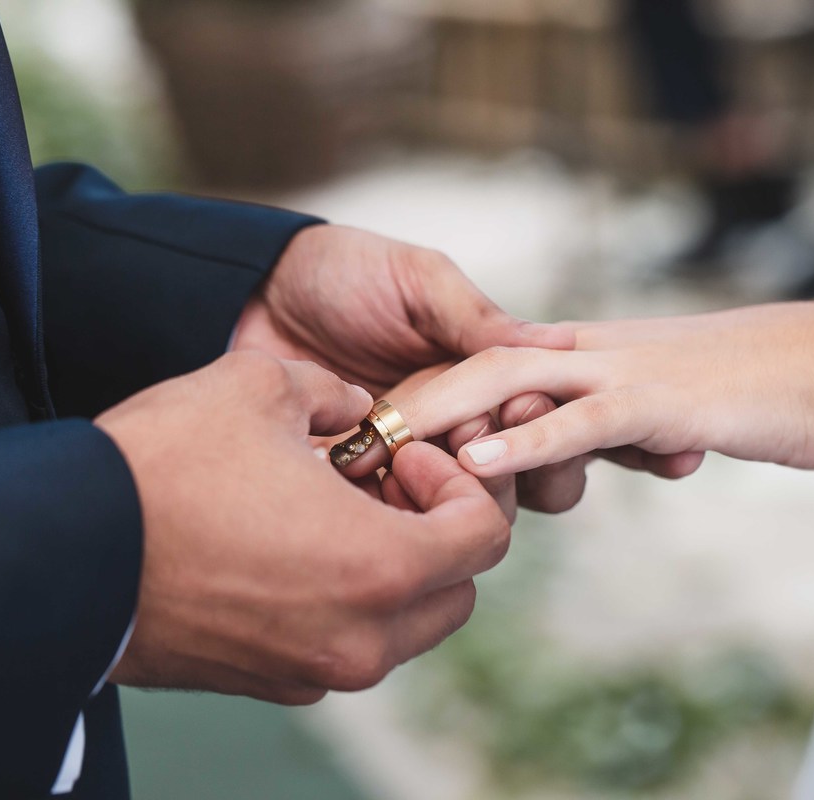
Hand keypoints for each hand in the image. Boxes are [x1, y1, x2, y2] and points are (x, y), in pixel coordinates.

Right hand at [96, 352, 510, 703]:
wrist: (57, 551)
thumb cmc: (164, 466)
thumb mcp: (262, 387)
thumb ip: (335, 392)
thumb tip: (355, 408)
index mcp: (379, 569)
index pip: (484, 536)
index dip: (459, 481)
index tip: (402, 453)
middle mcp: (360, 639)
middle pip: (455, 591)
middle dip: (436, 529)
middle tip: (382, 482)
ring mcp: (312, 671)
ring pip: (402, 626)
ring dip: (394, 567)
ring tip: (333, 510)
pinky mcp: (267, 682)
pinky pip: (343, 645)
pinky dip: (345, 600)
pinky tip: (291, 546)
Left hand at [240, 224, 586, 512]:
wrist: (253, 290)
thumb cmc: (345, 270)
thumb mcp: (419, 281)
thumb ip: (478, 319)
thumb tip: (561, 342)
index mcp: (480, 379)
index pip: (531, 424)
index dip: (532, 426)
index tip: (517, 409)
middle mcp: (450, 428)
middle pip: (502, 481)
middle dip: (492, 469)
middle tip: (461, 440)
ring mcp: (404, 461)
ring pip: (446, 509)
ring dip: (439, 491)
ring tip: (406, 456)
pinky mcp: (355, 483)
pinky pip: (383, 515)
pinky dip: (381, 506)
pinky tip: (362, 474)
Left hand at [384, 303, 813, 479]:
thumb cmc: (746, 395)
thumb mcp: (656, 411)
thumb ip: (602, 425)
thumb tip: (562, 464)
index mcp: (576, 360)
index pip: (479, 377)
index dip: (418, 409)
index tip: (364, 449)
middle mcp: (583, 357)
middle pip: (469, 373)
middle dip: (404, 410)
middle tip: (341, 452)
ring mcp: (617, 372)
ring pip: (508, 387)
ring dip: (442, 423)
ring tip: (380, 457)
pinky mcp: (657, 399)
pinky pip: (577, 418)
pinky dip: (526, 439)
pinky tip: (480, 464)